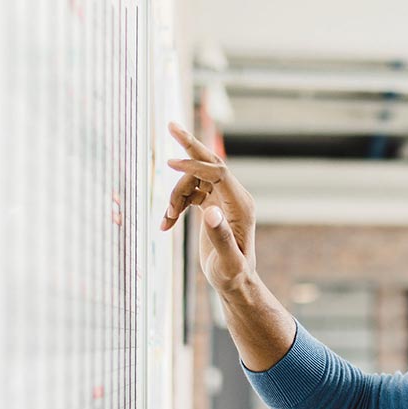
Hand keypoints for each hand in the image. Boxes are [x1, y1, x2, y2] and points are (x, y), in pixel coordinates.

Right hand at [161, 122, 258, 291]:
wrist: (235, 283)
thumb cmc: (233, 276)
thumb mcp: (228, 262)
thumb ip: (220, 238)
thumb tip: (210, 212)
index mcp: (241, 205)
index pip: (218, 173)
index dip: (194, 166)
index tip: (168, 165)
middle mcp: (235, 197)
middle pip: (210, 163)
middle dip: (189, 146)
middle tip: (170, 125)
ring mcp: (224, 199)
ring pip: (193, 181)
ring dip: (174, 195)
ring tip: (166, 220)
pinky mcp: (213, 205)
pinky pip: (190, 193)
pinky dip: (175, 204)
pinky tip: (166, 223)